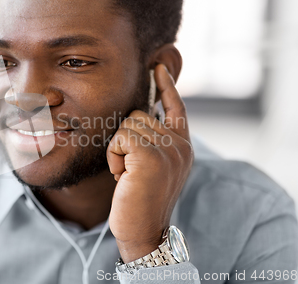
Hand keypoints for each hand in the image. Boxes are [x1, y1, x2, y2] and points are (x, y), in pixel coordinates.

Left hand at [107, 64, 193, 262]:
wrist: (143, 229)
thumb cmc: (141, 199)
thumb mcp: (154, 167)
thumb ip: (154, 141)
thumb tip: (139, 117)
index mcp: (183, 146)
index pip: (176, 107)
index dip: (167, 86)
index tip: (157, 67)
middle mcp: (180, 145)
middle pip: (140, 115)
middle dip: (126, 139)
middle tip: (130, 168)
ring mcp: (168, 149)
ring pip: (128, 125)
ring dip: (118, 149)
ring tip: (127, 173)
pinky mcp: (150, 155)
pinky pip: (120, 137)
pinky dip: (113, 155)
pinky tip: (121, 174)